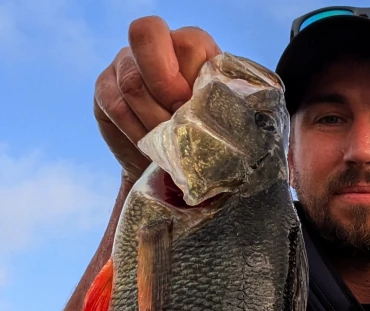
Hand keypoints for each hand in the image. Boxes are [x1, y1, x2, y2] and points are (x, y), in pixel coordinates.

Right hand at [94, 16, 220, 181]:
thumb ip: (213, 103)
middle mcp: (155, 45)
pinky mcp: (105, 88)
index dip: (190, 75)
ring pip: (132, 80)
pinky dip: (135, 131)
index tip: (195, 109)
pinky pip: (115, 105)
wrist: (170, 166)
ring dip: (152, 121)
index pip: (189, 42)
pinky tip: (148, 147)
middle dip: (164, 83)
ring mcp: (125, 63)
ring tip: (167, 145)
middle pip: (147, 35)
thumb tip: (205, 108)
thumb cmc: (199, 139)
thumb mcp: (214, 120)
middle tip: (175, 119)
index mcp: (191, 47)